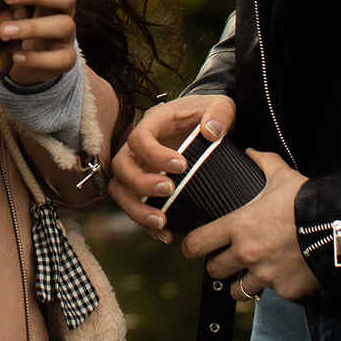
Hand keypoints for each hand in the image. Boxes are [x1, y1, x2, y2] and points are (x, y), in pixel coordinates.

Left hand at [0, 0, 77, 85]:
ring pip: (64, 25)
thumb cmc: (6, 17)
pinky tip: (16, 55)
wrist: (15, 57)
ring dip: (33, 27)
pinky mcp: (66, 58)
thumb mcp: (5, 1)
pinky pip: (61, 59)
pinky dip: (38, 58)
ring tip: (3, 31)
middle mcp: (65, 8)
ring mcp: (68, 34)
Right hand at [108, 94, 235, 242]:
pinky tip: (166, 235)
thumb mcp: (220, 106)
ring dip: (136, 209)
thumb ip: (219, 114)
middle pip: (122, 166)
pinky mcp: (145, 186)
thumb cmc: (209, 114)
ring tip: (161, 222)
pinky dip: (145, 224)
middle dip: (141, 182)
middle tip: (169, 190)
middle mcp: (139, 146)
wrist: (206, 124)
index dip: (154, 153)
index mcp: (153, 123)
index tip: (182, 165)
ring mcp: (139, 167)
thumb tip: (210, 133)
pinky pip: (134, 206)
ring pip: (120, 189)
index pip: (139, 137)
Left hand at [183, 150, 318, 300]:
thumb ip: (261, 161)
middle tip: (226, 260)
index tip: (190, 248)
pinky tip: (281, 275)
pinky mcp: (285, 291)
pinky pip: (273, 294)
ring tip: (250, 274)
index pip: (198, 243)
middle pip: (215, 271)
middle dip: (218, 266)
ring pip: (239, 290)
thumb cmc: (304, 201)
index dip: (190, 247)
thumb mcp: (280, 175)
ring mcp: (266, 276)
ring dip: (242, 283)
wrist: (336, 228)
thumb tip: (251, 152)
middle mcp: (247, 254)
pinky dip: (274, 288)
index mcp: (238, 226)